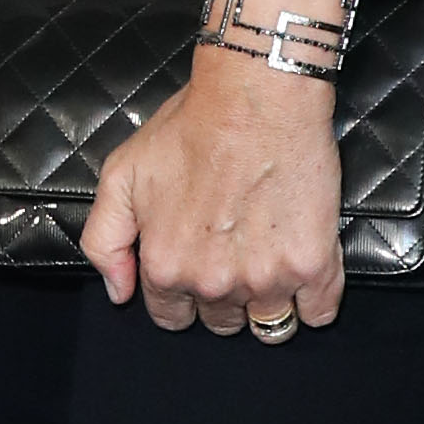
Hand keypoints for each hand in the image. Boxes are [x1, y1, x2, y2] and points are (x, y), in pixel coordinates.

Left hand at [79, 52, 343, 338]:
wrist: (256, 97)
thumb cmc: (192, 127)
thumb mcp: (121, 174)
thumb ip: (105, 240)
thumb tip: (119, 293)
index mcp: (165, 266)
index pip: (171, 316)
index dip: (181, 294)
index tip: (196, 266)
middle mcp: (213, 283)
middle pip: (220, 323)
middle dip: (223, 298)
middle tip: (234, 253)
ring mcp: (266, 279)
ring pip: (269, 327)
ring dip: (267, 304)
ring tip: (269, 262)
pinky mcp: (312, 266)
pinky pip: (317, 313)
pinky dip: (313, 301)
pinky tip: (302, 267)